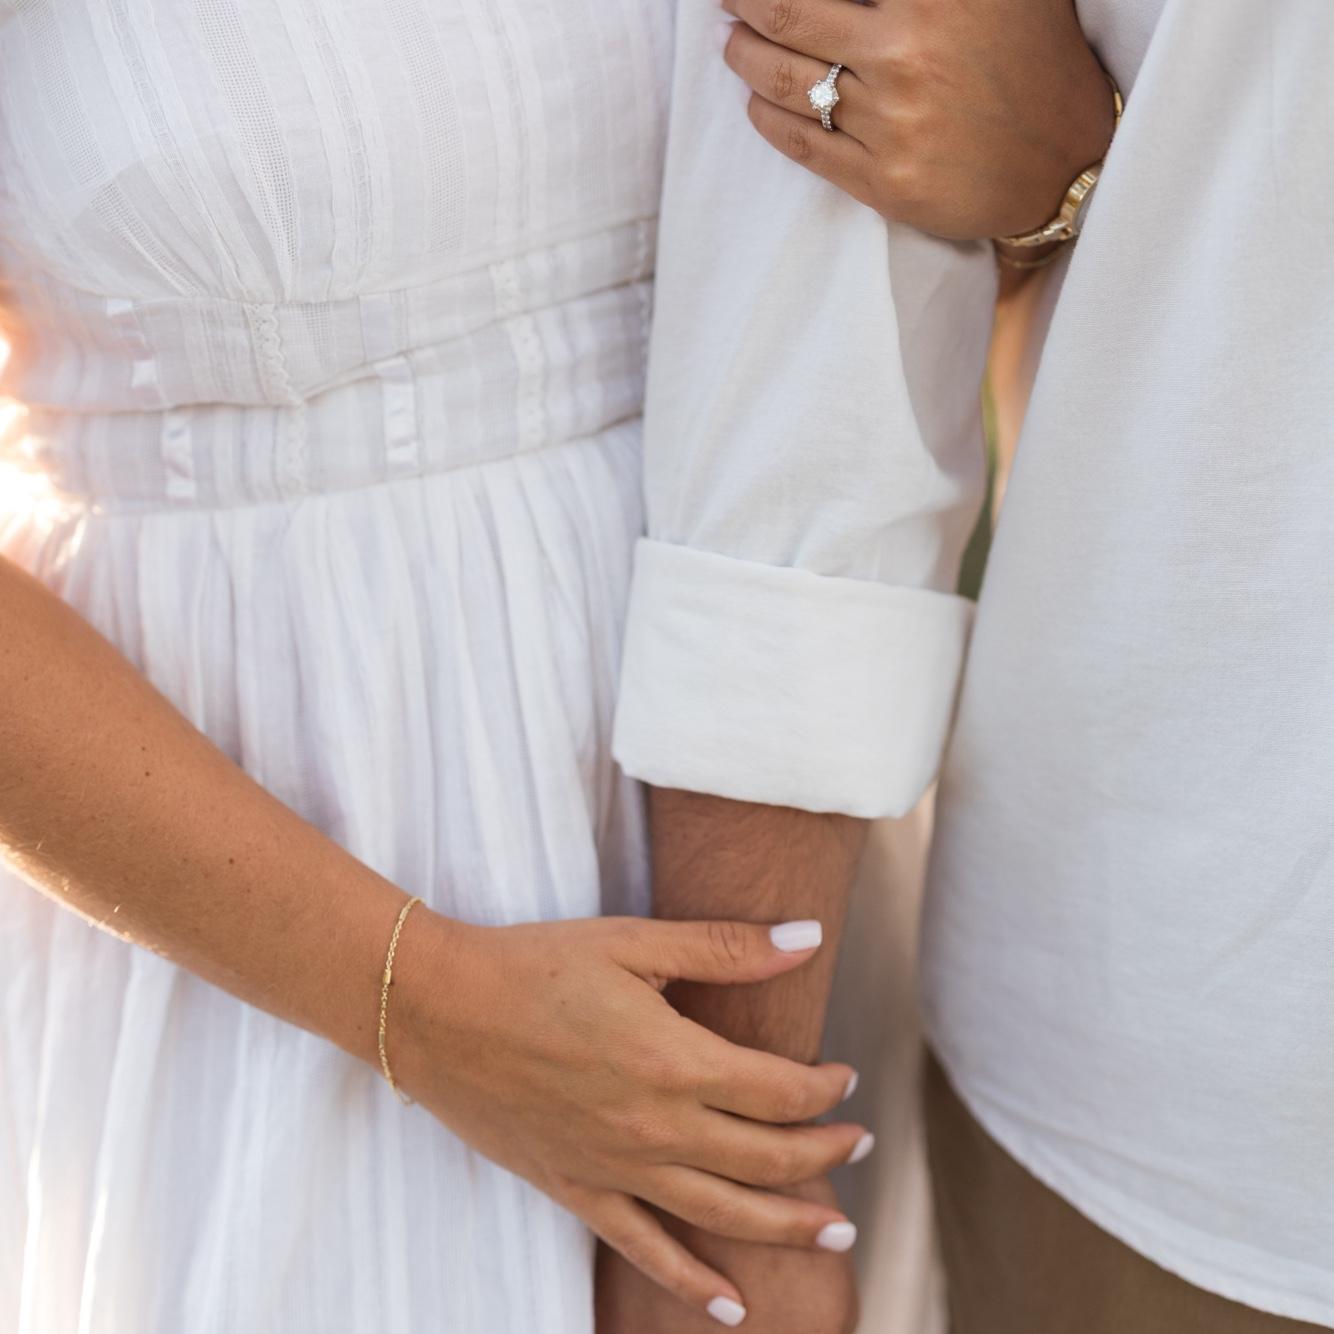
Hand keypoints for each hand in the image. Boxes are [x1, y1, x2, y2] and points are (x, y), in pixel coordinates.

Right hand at [389, 912, 869, 1322]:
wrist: (436, 1010)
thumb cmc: (533, 964)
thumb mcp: (633, 942)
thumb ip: (725, 947)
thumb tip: (808, 936)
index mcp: (677, 1060)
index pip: (781, 1091)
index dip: (825, 1088)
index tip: (844, 1077)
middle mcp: (657, 1127)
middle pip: (768, 1159)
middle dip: (826, 1156)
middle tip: (860, 1148)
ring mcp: (617, 1169)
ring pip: (726, 1214)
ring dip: (789, 1226)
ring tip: (838, 1232)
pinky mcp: (577, 1190)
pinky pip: (646, 1250)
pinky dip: (692, 1282)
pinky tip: (731, 1305)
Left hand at [721, 0, 1115, 239]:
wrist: (1066, 163)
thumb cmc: (1032, 59)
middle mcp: (908, 54)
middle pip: (789, 14)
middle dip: (745, 0)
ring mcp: (892, 123)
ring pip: (786, 81)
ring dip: (745, 55)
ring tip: (734, 41)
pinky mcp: (884, 181)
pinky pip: (802, 144)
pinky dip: (767, 115)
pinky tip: (756, 98)